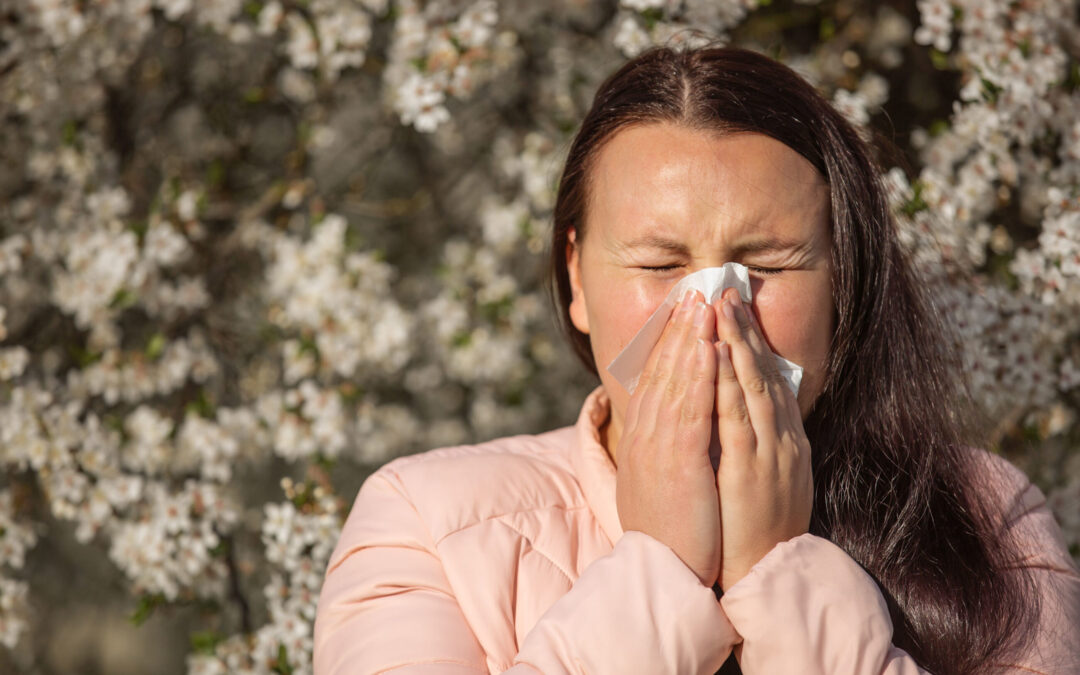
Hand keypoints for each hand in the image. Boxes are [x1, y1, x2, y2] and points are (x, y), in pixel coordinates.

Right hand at [616, 289, 722, 586]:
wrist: (663, 573)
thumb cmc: (670, 533)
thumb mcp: (661, 483)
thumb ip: (667, 450)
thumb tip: (679, 427)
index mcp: (644, 440)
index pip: (656, 380)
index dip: (671, 342)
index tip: (686, 312)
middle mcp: (646, 436)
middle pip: (662, 371)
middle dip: (680, 328)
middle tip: (697, 290)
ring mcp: (658, 447)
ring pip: (674, 381)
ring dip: (689, 338)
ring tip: (704, 302)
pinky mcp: (676, 462)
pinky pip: (688, 409)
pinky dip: (697, 375)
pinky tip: (708, 347)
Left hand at [711, 287, 812, 590]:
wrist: (761, 574)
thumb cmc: (756, 528)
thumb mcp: (762, 476)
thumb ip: (752, 441)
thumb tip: (737, 411)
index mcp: (782, 440)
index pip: (768, 380)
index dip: (751, 341)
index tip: (734, 308)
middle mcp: (781, 440)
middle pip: (763, 374)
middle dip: (743, 330)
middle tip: (725, 289)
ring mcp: (769, 454)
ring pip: (753, 387)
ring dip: (736, 345)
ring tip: (720, 307)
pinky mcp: (750, 472)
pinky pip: (737, 420)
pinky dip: (727, 384)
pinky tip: (717, 358)